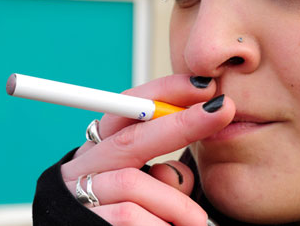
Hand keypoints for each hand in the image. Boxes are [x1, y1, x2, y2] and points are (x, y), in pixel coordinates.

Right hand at [62, 75, 234, 225]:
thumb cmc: (134, 222)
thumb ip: (164, 177)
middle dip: (181, 122)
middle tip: (221, 109)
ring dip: (175, 202)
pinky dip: (161, 225)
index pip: (127, 110)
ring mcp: (78, 195)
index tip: (204, 87)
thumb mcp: (151, 193)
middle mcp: (83, 168)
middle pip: (129, 137)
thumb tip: (174, 172)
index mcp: (102, 152)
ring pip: (131, 183)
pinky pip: (129, 216)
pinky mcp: (84, 223)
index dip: (163, 92)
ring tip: (196, 222)